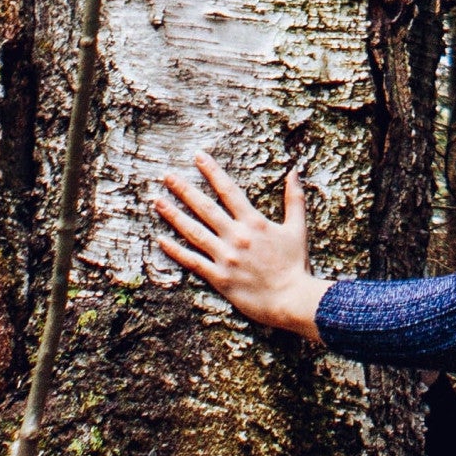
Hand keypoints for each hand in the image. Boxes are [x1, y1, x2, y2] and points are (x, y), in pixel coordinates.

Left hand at [151, 157, 329, 339]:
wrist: (292, 299)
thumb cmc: (295, 265)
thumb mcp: (297, 228)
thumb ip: (294, 199)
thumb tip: (294, 172)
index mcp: (254, 222)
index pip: (229, 190)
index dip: (212, 171)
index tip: (198, 156)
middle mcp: (236, 236)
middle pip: (205, 208)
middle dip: (184, 190)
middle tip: (166, 176)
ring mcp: (225, 257)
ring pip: (194, 232)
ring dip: (174, 216)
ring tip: (157, 201)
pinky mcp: (219, 278)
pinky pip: (193, 262)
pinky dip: (176, 251)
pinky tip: (161, 240)